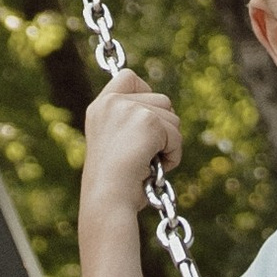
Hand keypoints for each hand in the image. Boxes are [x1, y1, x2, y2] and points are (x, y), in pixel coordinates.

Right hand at [81, 68, 179, 225]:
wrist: (107, 199)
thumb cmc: (114, 185)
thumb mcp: (116, 146)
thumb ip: (132, 125)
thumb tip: (169, 116)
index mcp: (99, 108)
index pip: (127, 77)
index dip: (144, 93)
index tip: (148, 119)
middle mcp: (112, 103)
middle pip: (160, 99)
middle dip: (163, 128)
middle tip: (147, 154)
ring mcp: (129, 109)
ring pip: (172, 117)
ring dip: (169, 143)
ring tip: (148, 164)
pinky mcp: (148, 121)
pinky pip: (176, 135)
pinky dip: (173, 155)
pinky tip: (155, 169)